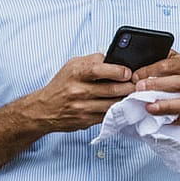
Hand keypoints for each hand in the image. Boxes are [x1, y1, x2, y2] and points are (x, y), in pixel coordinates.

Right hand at [14, 53, 134, 133]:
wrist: (43, 110)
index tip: (128, 73)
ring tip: (130, 94)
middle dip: (129, 87)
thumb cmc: (61, 85)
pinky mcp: (85, 121)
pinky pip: (107, 115)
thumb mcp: (72, 66)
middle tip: (136, 84)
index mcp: (75, 73)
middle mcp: (77, 91)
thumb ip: (93, 60)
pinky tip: (120, 105)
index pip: (99, 70)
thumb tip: (116, 59)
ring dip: (125, 99)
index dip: (118, 71)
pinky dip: (117, 110)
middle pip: (112, 89)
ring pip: (113, 104)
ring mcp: (81, 108)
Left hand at [135, 51, 179, 123]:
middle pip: (178, 83)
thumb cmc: (176, 76)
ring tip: (149, 107)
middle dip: (157, 86)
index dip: (150, 70)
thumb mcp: (169, 63)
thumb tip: (134, 62)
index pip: (168, 65)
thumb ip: (156, 61)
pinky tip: (161, 119)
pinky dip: (174, 119)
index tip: (135, 77)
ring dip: (165, 106)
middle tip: (139, 89)